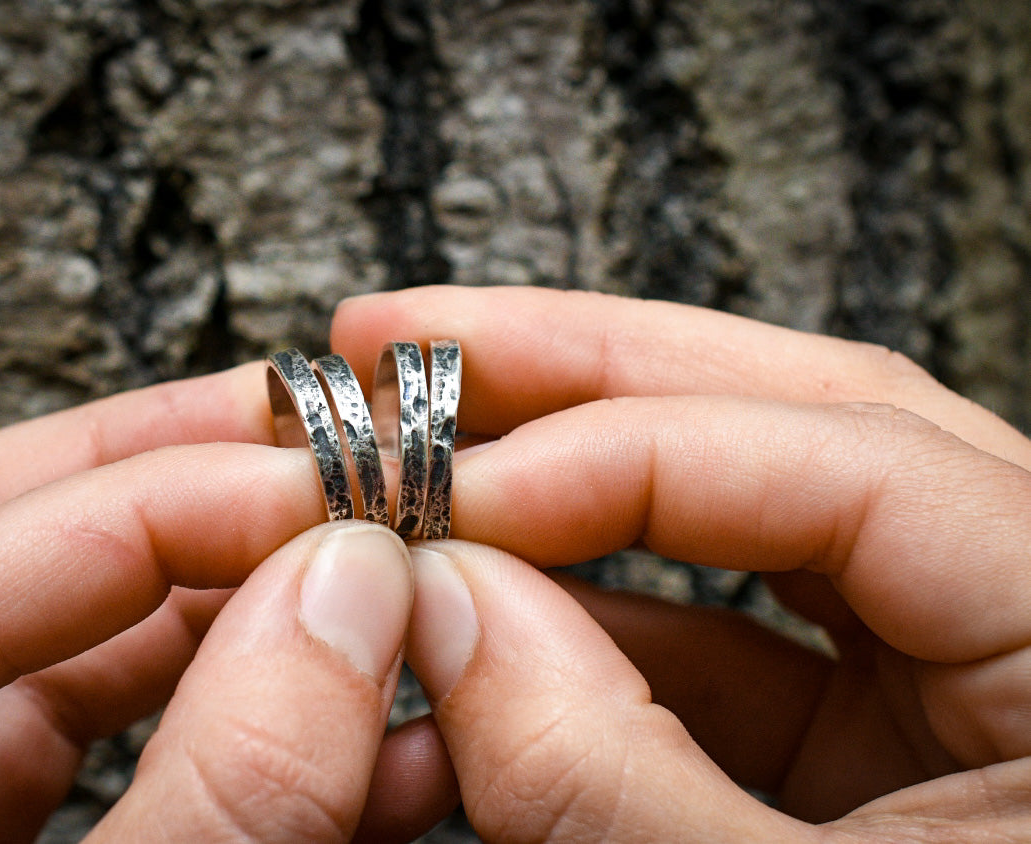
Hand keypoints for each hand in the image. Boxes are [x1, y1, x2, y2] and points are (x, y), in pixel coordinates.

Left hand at [0, 366, 455, 841]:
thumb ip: (221, 792)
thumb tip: (352, 603)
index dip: (147, 506)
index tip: (316, 494)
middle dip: (168, 483)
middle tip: (316, 445)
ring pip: (67, 650)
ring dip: (235, 605)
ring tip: (365, 574)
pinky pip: (122, 752)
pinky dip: (251, 725)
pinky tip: (380, 727)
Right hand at [333, 285, 1030, 840]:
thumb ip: (613, 781)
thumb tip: (444, 608)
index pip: (840, 456)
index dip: (616, 453)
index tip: (445, 490)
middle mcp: (1029, 616)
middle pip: (790, 417)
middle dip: (584, 365)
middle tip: (409, 336)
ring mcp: (951, 673)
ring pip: (746, 512)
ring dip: (569, 484)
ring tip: (424, 448)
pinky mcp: (876, 739)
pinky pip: (719, 640)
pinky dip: (589, 624)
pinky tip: (478, 613)